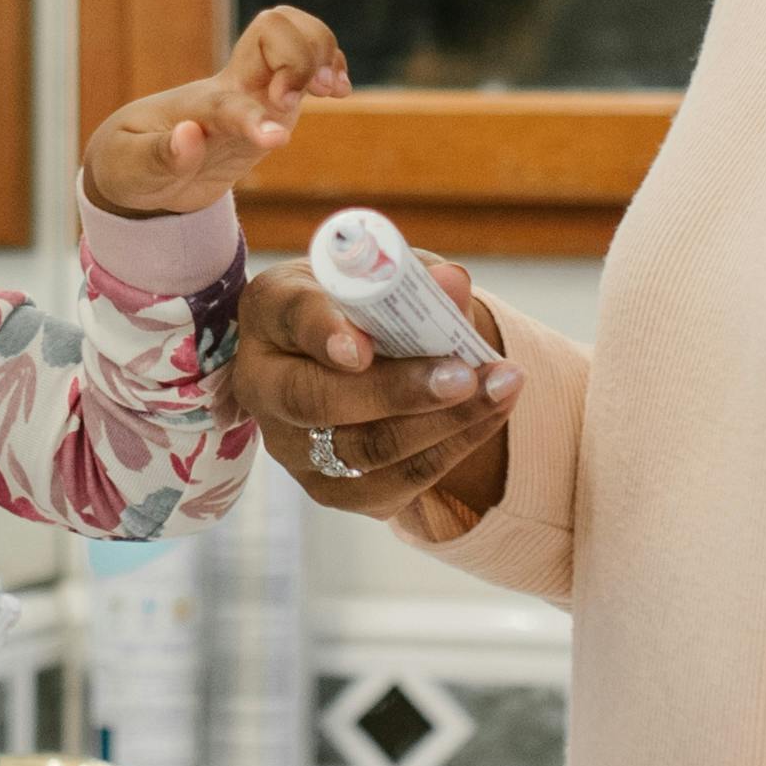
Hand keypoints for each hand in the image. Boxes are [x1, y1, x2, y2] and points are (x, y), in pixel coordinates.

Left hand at [85, 7, 350, 220]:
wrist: (136, 162)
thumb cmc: (129, 163)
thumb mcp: (132, 169)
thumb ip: (160, 157)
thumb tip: (190, 136)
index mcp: (197, 107)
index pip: (232, 101)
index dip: (256, 118)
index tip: (276, 141)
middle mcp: (231, 86)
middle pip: (274, 27)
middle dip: (303, 57)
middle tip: (309, 97)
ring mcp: (255, 88)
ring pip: (296, 34)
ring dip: (324, 52)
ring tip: (333, 89)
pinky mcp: (271, 100)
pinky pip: (307, 62)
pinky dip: (330, 64)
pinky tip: (338, 88)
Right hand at [229, 251, 519, 537]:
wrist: (369, 359)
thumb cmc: (372, 304)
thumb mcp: (392, 276)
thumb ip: (420, 279)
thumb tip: (452, 285)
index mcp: (270, 311)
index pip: (289, 317)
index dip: (323, 333)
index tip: (362, 348)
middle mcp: (263, 383)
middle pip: (315, 401)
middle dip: (397, 392)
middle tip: (464, 375)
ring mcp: (291, 446)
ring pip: (362, 451)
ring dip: (443, 423)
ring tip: (502, 387)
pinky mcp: (330, 489)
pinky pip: (394, 483)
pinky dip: (452, 449)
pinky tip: (492, 414)